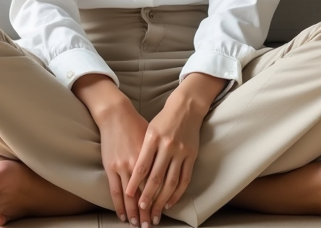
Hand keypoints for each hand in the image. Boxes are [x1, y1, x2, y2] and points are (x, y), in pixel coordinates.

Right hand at [73, 74, 148, 223]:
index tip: (162, 214)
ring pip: (131, 196)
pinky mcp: (111, 166)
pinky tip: (122, 214)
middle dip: (148, 211)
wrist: (116, 114)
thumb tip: (168, 172)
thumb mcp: (155, 140)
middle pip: (147, 193)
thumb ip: (161, 157)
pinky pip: (115, 190)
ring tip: (136, 224)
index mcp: (156, 156)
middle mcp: (141, 163)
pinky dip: (119, 205)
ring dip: (134, 212)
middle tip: (150, 225)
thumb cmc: (138, 124)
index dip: (160, 201)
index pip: (160, 185)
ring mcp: (124, 166)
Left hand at [126, 73, 225, 224]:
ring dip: (162, 199)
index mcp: (152, 138)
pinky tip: (170, 202)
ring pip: (170, 181)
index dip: (135, 183)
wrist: (186, 107)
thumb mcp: (149, 130)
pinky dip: (177, 193)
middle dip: (148, 196)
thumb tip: (135, 175)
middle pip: (156, 177)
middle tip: (141, 211)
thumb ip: (143, 150)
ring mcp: (181, 152)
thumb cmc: (162, 120)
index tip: (129, 197)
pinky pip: (184, 179)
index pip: (142, 166)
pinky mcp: (191, 156)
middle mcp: (167, 146)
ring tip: (155, 212)